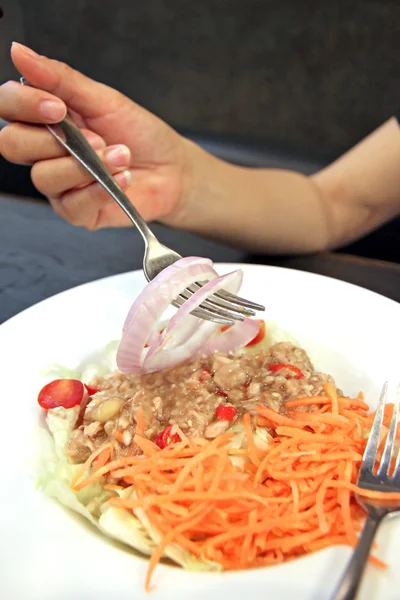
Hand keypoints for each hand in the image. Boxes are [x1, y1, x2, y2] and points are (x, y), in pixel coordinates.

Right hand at [0, 43, 190, 229]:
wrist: (172, 169)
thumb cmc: (139, 134)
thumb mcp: (104, 100)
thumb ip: (61, 79)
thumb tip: (19, 52)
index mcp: (45, 118)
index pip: (8, 107)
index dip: (23, 105)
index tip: (58, 107)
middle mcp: (44, 152)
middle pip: (13, 145)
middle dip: (53, 140)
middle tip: (95, 138)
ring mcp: (58, 184)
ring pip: (44, 177)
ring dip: (86, 165)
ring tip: (121, 156)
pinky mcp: (76, 211)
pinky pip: (71, 204)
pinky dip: (99, 190)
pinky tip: (123, 179)